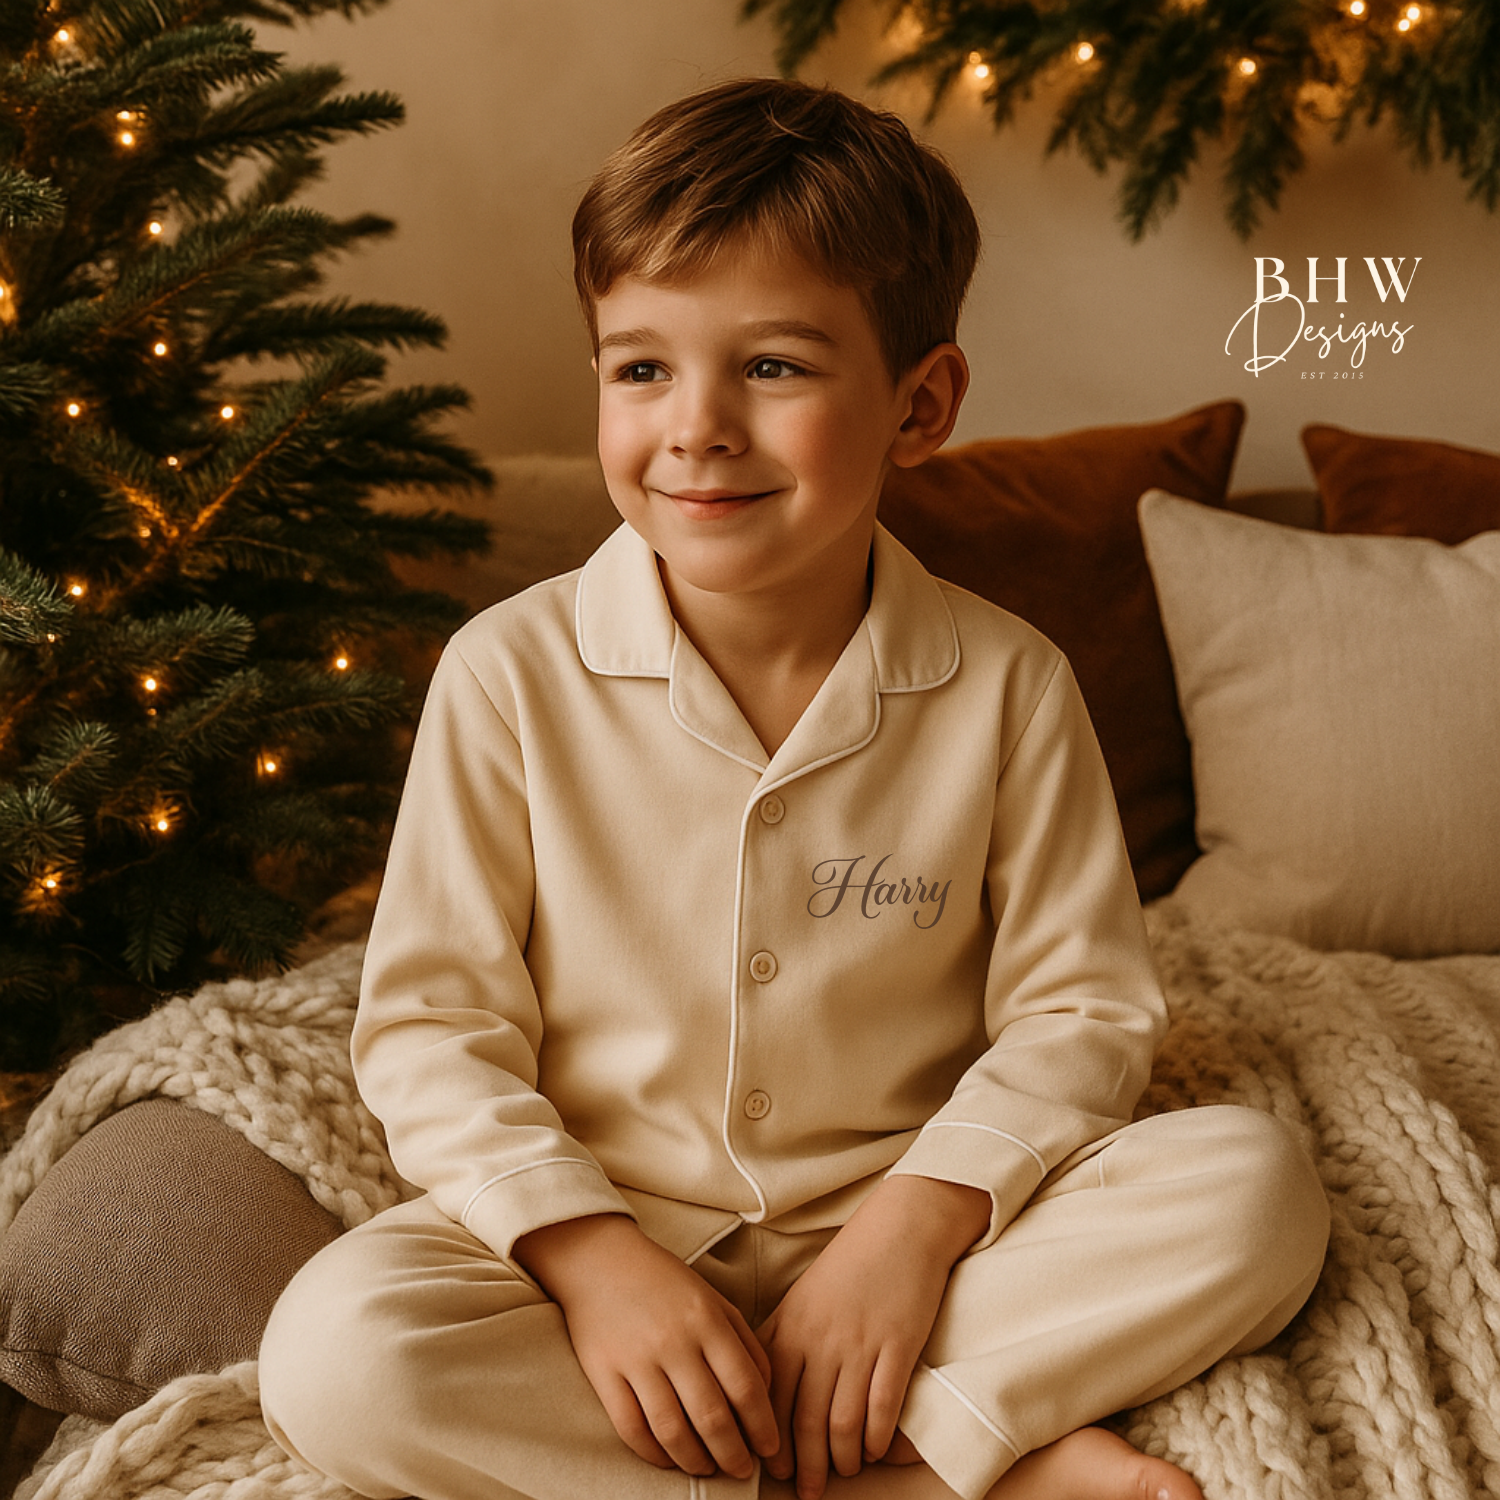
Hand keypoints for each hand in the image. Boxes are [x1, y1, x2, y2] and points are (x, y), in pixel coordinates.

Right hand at [514, 1214, 778, 1479]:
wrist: (599, 1259)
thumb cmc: (664, 1282)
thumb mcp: (714, 1300)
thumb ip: (744, 1342)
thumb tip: (766, 1393)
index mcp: (708, 1321)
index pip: (745, 1386)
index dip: (762, 1426)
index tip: (769, 1449)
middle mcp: (675, 1341)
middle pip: (712, 1416)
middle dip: (733, 1454)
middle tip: (741, 1471)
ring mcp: (637, 1359)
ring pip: (672, 1430)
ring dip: (695, 1461)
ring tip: (707, 1469)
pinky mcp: (603, 1373)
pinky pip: (631, 1428)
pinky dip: (653, 1453)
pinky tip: (668, 1459)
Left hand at [757, 1175, 989, 1499]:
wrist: (900, 1227)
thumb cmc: (851, 1264)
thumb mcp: (804, 1297)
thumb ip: (785, 1340)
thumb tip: (767, 1389)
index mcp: (791, 1326)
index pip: (770, 1397)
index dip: (771, 1440)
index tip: (772, 1468)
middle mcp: (819, 1339)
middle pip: (804, 1420)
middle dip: (804, 1465)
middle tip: (807, 1491)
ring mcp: (859, 1343)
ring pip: (842, 1421)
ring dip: (841, 1458)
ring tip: (844, 1472)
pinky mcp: (897, 1345)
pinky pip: (882, 1406)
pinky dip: (876, 1437)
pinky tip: (874, 1450)